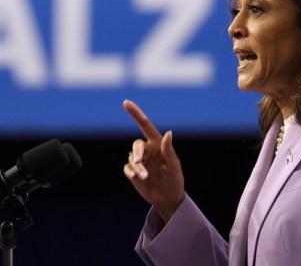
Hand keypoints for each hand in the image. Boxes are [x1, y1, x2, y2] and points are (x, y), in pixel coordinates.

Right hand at [122, 99, 184, 223]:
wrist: (168, 199)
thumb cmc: (174, 180)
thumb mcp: (174, 166)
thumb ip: (169, 150)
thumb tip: (168, 133)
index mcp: (157, 144)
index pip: (145, 125)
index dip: (135, 113)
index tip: (126, 102)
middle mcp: (147, 150)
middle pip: (136, 144)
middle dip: (137, 152)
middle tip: (140, 162)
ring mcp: (140, 161)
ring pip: (131, 158)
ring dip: (137, 167)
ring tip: (145, 177)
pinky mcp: (133, 172)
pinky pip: (127, 168)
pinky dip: (131, 172)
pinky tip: (138, 178)